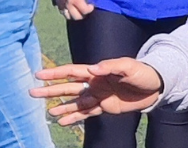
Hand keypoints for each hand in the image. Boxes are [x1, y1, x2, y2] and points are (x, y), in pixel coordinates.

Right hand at [31, 58, 163, 125]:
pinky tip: (62, 121)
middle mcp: (94, 84)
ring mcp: (98, 96)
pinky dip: (74, 117)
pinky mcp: (105, 107)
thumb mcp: (128, 66)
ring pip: (75, 102)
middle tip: (32, 93)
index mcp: (98, 72)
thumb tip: (92, 68)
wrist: (155, 86)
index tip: (40, 75)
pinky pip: (86, 113)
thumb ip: (111, 66)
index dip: (56, 74)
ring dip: (61, 106)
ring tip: (48, 112)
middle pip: (68, 88)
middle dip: (51, 91)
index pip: (72, 72)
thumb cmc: (142, 72)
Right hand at [51, 0, 97, 20]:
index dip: (90, 9)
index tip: (91, 5)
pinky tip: (71, 6)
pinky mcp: (57, 1)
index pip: (84, 11)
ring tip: (78, 8)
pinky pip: (62, 11)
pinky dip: (67, 12)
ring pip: (68, 16)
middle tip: (85, 8)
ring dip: (74, 14)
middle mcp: (68, 4)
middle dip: (83, 14)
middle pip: (76, 17)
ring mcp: (61, 4)